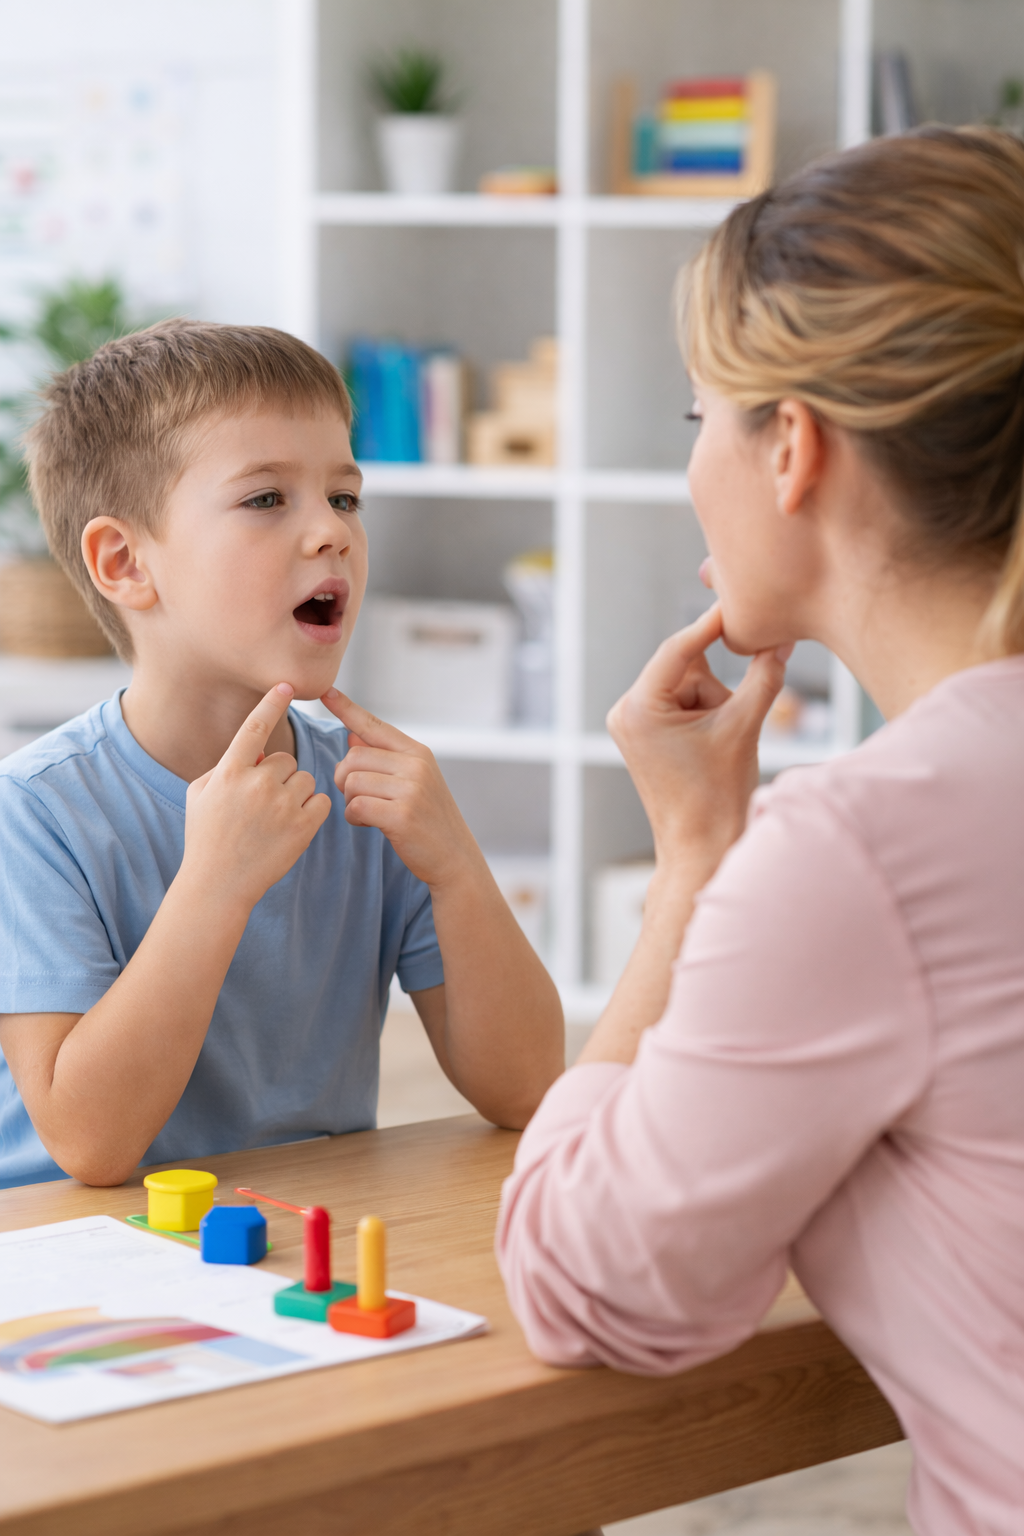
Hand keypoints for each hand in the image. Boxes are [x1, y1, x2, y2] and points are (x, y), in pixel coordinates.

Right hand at [183, 684, 331, 910]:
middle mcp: (257, 783)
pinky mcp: (303, 826)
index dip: (272, 702)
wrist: (218, 884)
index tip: (287, 684)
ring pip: (306, 778)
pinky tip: (293, 826)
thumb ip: (225, 766)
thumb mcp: (200, 795)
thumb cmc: (205, 838)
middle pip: (285, 759)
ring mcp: (282, 805)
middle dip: (279, 776)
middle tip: (262, 804)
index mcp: (229, 772)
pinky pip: (321, 800)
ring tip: (275, 818)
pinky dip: (312, 810)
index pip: (255, 727)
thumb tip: (253, 753)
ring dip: (296, 793)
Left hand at [322, 689, 478, 889]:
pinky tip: (369, 824)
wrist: (455, 857)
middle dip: (345, 779)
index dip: (347, 709)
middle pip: (353, 757)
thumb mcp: (413, 781)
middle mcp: (416, 764)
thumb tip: (351, 733)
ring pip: (351, 782)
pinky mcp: (402, 814)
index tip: (326, 692)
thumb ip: (383, 758)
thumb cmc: (428, 819)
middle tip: (359, 798)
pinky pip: (355, 806)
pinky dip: (354, 818)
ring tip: (369, 813)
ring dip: (350, 801)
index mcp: (417, 752)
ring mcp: (411, 788)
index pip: (374, 725)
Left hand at [607, 604, 789, 874]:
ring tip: (720, 747)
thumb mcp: (744, 728)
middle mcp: (626, 710)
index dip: (713, 625)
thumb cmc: (717, 797)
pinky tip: (713, 747)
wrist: (701, 848)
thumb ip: (764, 676)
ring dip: (716, 704)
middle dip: (718, 688)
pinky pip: (683, 704)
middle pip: (687, 668)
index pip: (679, 649)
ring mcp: (632, 722)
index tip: (741, 602)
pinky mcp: (645, 733)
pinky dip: (707, 715)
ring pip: (689, 686)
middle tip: (733, 723)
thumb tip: (783, 638)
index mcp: (638, 708)